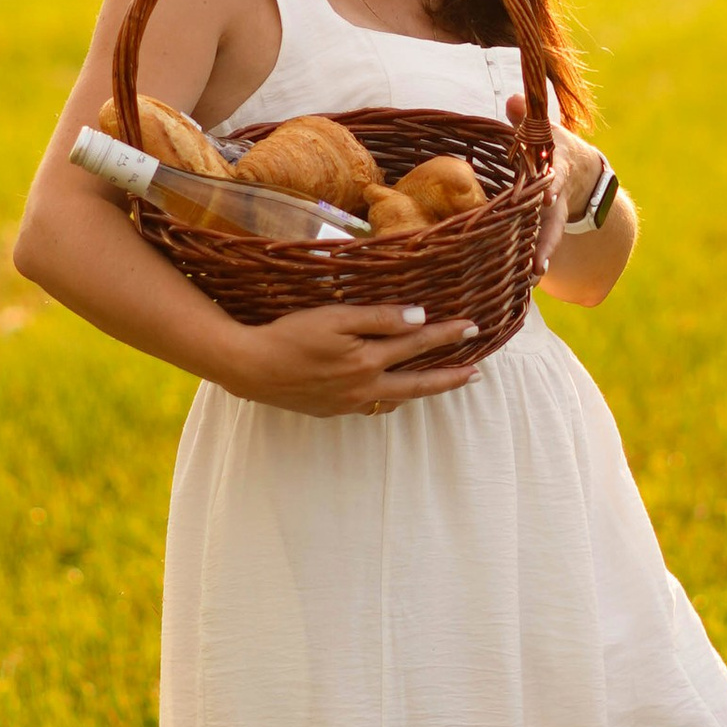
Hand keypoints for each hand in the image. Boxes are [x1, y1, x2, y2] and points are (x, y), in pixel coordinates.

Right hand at [218, 303, 483, 416]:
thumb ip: (380, 318)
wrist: (250, 367)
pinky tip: (392, 394)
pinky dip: (391, 399)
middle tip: (476, 374)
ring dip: (422, 390)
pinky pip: (373, 406)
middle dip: (449, 377)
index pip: (418, 345)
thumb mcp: (335, 316)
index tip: (473, 327)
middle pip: (418, 384)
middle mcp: (365, 387)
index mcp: (369, 361)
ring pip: (396, 399)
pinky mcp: (332, 409)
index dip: (448, 335)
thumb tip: (421, 317)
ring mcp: (349, 402)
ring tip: (441, 383)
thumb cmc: (290, 335)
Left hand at [505, 92, 602, 277]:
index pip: (555, 173)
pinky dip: (535, 261)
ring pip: (550, 236)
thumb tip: (513, 100)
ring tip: (533, 278)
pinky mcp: (549, 226)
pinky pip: (542, 244)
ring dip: (542, 255)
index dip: (551, 183)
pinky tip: (524, 283)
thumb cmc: (553, 146)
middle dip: (548, 237)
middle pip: (554, 216)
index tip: (548, 193)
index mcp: (556, 166)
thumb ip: (528, 117)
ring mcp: (556, 213)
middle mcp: (558, 193)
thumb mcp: (545, 129)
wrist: (585, 170)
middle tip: (541, 257)